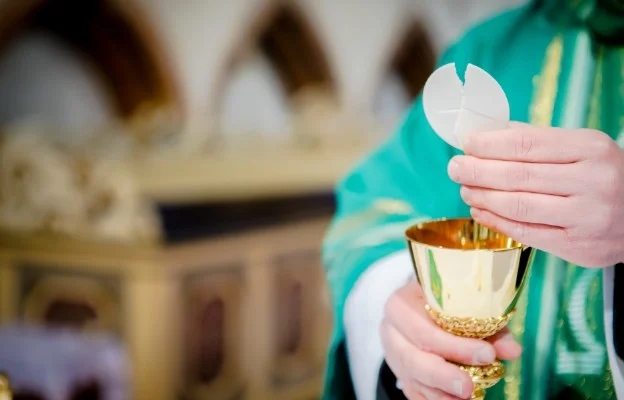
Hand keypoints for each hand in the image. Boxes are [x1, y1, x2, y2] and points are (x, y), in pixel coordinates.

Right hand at [381, 280, 521, 399]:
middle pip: (414, 359)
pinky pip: (413, 392)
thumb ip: (487, 326)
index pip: (425, 330)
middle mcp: (391, 330)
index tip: (488, 354)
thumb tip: (513, 351)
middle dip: (444, 375)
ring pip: (413, 380)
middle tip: (470, 387)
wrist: (417, 306)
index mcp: (401, 305)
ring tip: (470, 397)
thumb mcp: (462, 304)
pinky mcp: (399, 373)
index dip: (455, 345)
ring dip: (441, 393)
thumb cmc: (442, 301)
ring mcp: (393, 355)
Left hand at [447, 124, 623, 267]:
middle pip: (517, 176)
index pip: (526, 145)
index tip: (467, 144)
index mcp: (591, 149)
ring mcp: (585, 217)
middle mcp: (591, 182)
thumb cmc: (605, 176)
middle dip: (477, 171)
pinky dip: (495, 220)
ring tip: (465, 188)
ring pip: (517, 206)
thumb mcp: (584, 148)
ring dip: (482, 196)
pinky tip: (480, 210)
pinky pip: (525, 232)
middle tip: (455, 168)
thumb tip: (489, 133)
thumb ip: (538, 141)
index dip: (489, 145)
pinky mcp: (577, 246)